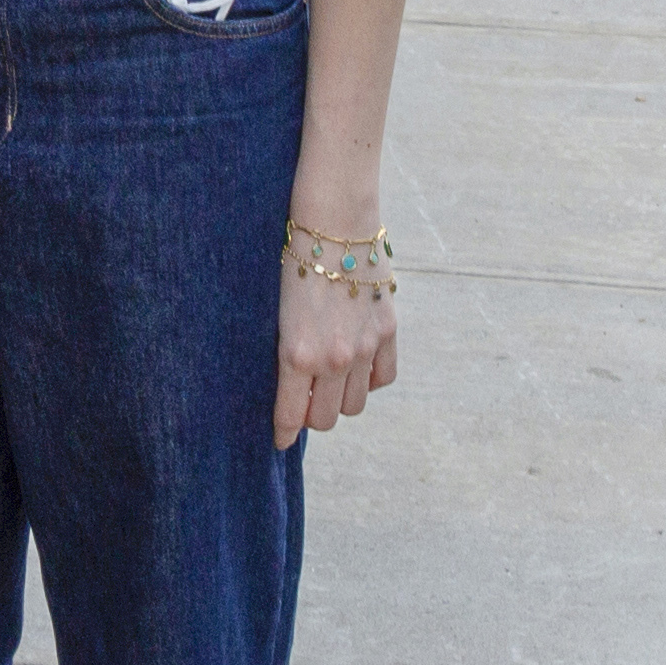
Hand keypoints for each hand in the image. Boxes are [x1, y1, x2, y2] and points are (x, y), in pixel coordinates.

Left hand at [274, 255, 397, 445]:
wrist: (334, 223)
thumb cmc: (294, 262)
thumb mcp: (278, 314)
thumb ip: (288, 353)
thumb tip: (291, 386)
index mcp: (296, 355)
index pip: (291, 415)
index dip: (284, 433)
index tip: (280, 441)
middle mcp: (333, 358)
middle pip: (325, 418)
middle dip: (310, 416)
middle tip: (304, 402)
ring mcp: (364, 347)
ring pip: (354, 405)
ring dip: (340, 400)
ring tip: (330, 382)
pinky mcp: (387, 331)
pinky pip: (383, 378)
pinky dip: (370, 379)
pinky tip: (358, 366)